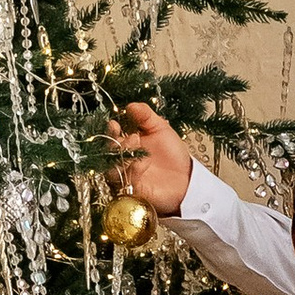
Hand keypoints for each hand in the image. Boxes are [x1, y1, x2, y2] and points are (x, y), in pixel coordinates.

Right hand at [111, 101, 191, 217]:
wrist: (187, 178)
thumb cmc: (173, 154)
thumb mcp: (161, 128)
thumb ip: (145, 116)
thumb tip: (130, 105)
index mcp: (127, 142)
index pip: (111, 135)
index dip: (110, 130)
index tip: (114, 124)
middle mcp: (123, 158)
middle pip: (107, 152)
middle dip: (114, 142)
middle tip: (129, 136)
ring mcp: (126, 174)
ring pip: (111, 166)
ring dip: (122, 155)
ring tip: (136, 146)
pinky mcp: (131, 189)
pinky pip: (125, 179)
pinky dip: (133, 169)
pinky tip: (145, 163)